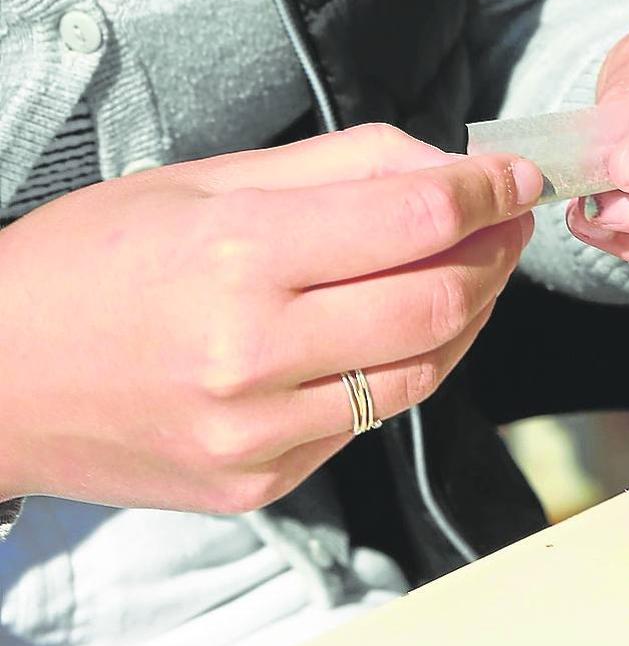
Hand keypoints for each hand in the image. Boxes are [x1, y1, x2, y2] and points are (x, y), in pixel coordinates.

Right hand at [0, 124, 540, 512]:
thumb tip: (449, 167)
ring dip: (468, 313)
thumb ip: (343, 166)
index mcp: (239, 251)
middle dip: (496, 252)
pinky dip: (410, 365)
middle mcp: (255, 351)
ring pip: (425, 370)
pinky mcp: (260, 479)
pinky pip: (372, 419)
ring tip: (468, 269)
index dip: (490, 189)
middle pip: (441, 301)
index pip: (417, 216)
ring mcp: (259, 430)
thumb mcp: (208, 180)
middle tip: (506, 220)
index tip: (518, 174)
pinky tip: (402, 329)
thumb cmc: (92, 261)